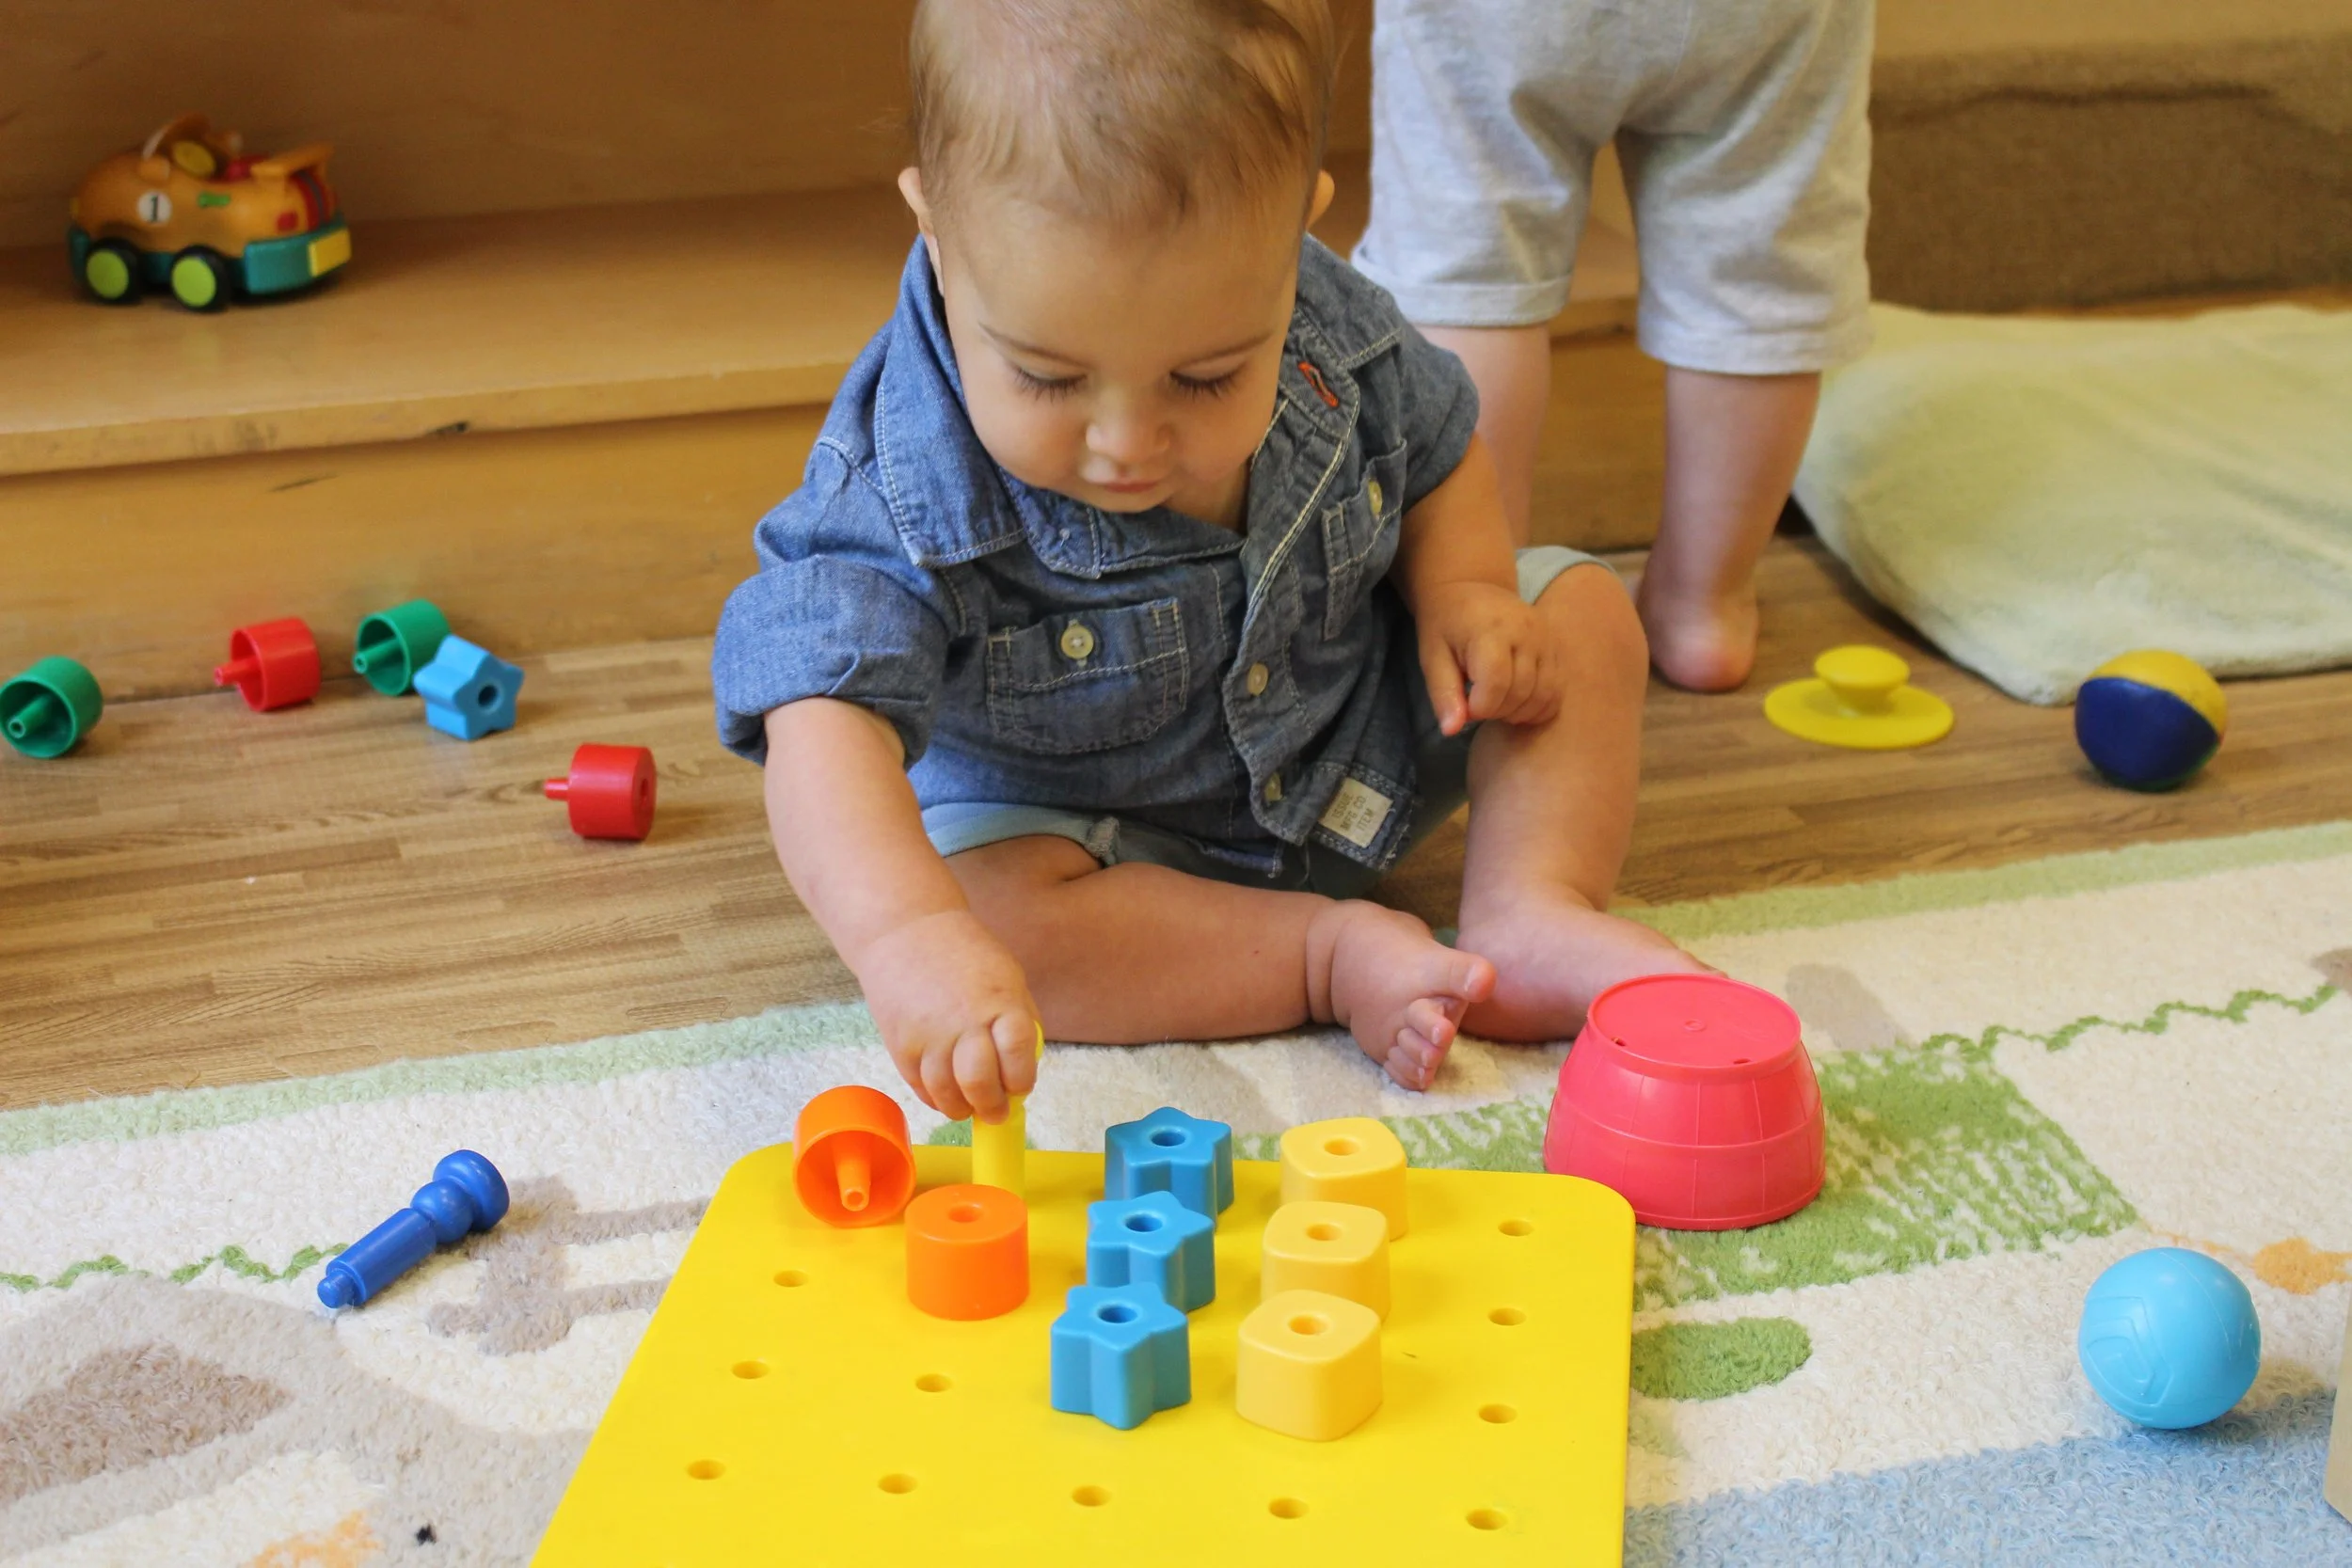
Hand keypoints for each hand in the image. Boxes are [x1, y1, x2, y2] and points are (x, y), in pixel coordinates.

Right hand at [849, 909, 1041, 1122]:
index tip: (1019, 1088)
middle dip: (992, 1108)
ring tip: (969, 1106)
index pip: (1018, 1056)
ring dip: (962, 1110)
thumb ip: (1019, 1019)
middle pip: (980, 1083)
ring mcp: (929, 1036)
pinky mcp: (900, 1045)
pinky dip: (935, 1098)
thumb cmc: (964, 955)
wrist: (905, 932)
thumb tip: (1026, 1066)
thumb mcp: (1007, 977)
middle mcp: (965, 1021)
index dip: (1022, 1081)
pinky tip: (945, 1093)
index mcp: (1000, 1002)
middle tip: (996, 1112)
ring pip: (947, 1095)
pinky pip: (920, 1087)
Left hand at [1415, 580, 1562, 734]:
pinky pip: (1557, 690)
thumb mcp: (1432, 656)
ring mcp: (1547, 639)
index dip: (1480, 707)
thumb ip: (1443, 693)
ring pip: (1543, 695)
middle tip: (1478, 704)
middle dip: (1497, 711)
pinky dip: (1538, 706)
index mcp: (1491, 630)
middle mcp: (1527, 632)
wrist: (1471, 588)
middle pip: (1521, 692)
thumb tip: (1451, 730)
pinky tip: (1516, 703)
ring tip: (1496, 702)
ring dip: (1518, 712)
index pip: (1496, 683)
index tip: (1465, 706)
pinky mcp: (1557, 646)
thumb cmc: (1446, 624)